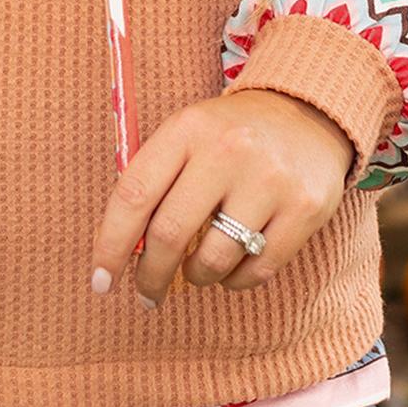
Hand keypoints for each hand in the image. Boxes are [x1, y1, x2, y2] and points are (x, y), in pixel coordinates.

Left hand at [88, 88, 354, 308]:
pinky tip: (232, 269)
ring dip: (196, 276)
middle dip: (150, 275)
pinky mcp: (305, 207)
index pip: (134, 194)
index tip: (101, 280)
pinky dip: (236, 280)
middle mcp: (228, 150)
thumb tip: (123, 251)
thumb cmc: (229, 136)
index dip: (110, 244)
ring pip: (214, 259)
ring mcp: (270, 180)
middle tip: (146, 294)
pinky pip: (258, 270)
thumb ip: (155, 181)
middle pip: (170, 233)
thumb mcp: (187, 136)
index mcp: (188, 128)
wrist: (306, 112)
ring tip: (196, 270)